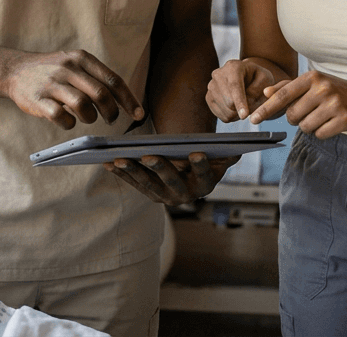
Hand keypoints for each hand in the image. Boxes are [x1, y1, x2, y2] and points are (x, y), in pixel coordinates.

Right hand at [2, 50, 144, 128]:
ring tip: (87, 117)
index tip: (139, 114)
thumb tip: (123, 100)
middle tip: (110, 119)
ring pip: (83, 105)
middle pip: (101, 94)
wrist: (14, 70)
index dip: (129, 99)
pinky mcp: (38, 99)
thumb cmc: (51, 71)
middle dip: (111, 111)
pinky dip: (69, 123)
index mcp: (81, 58)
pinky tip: (68, 120)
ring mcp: (52, 83)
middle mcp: (68, 68)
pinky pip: (61, 116)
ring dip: (90, 117)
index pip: (112, 80)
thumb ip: (95, 77)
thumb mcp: (74, 63)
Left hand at [104, 152, 238, 204]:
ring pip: (148, 184)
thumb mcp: (218, 160)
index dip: (201, 166)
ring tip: (119, 159)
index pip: (205, 176)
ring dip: (133, 171)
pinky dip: (121, 173)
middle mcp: (185, 196)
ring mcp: (165, 197)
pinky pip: (134, 183)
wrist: (192, 177)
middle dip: (160, 168)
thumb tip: (238, 150)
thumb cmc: (205, 162)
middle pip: (172, 182)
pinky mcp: (150, 194)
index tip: (196, 153)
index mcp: (204, 186)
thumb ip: (225, 156)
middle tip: (149, 155)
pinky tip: (108, 162)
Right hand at [206, 60, 278, 122]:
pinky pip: (223, 116)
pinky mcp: (209, 98)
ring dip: (240, 113)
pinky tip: (237, 107)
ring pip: (226, 111)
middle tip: (254, 105)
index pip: (234, 86)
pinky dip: (234, 116)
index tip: (244, 115)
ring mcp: (211, 86)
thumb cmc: (258, 78)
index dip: (239, 102)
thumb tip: (247, 101)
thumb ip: (259, 89)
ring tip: (246, 104)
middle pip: (228, 101)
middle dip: (243, 109)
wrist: (247, 78)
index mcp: (233, 66)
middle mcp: (218, 74)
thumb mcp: (265, 79)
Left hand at [249, 71, 346, 139]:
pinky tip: (331, 123)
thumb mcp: (313, 83)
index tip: (253, 119)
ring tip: (322, 116)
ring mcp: (334, 104)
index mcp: (312, 77)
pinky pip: (319, 134)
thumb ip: (288, 87)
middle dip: (295, 119)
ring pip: (305, 126)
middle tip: (309, 112)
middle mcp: (322, 88)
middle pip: (292, 115)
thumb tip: (265, 92)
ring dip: (309, 126)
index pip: (282, 95)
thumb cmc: (336, 90)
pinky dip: (322, 132)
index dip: (266, 108)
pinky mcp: (344, 119)